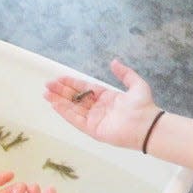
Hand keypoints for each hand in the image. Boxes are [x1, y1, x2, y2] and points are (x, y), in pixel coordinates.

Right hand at [44, 59, 161, 150]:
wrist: (147, 124)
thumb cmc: (143, 106)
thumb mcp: (136, 84)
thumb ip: (125, 73)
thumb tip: (114, 62)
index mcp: (107, 98)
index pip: (85, 89)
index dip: (72, 83)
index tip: (59, 78)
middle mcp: (99, 108)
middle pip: (76, 98)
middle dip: (61, 92)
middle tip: (48, 85)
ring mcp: (95, 120)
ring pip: (73, 109)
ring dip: (59, 102)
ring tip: (46, 94)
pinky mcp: (93, 130)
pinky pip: (76, 120)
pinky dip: (65, 113)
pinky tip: (55, 105)